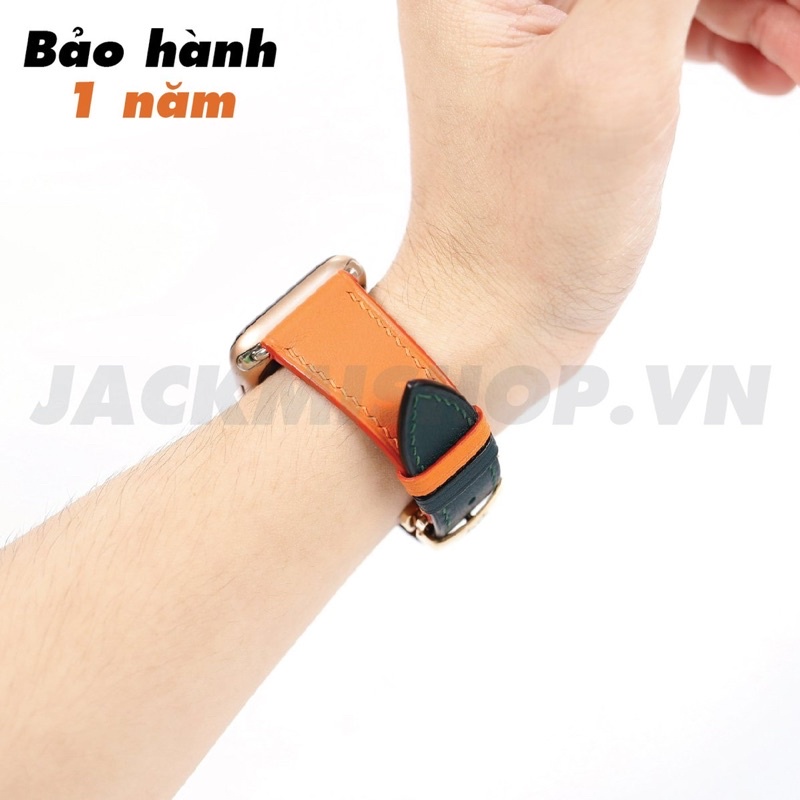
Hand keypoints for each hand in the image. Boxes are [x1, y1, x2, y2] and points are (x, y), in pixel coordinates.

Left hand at [379, 0, 798, 380]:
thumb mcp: (610, 70)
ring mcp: (542, 26)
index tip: (763, 3)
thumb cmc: (531, 225)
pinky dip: (730, 31)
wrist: (502, 318)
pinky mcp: (575, 67)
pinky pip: (667, 16)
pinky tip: (774, 67)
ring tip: (795, 53)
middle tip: (793, 25)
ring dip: (754, 0)